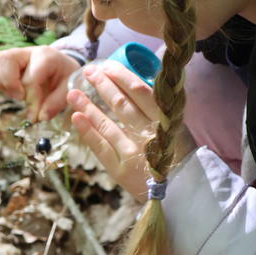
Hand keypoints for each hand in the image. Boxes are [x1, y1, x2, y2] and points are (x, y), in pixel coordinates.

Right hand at [0, 46, 79, 121]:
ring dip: (2, 84)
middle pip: (6, 62)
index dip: (32, 100)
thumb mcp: (68, 89)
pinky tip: (8, 88)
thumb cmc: (63, 77)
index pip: (32, 78)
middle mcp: (26, 51)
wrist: (60, 66)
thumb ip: (55, 104)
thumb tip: (40, 117)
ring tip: (17, 93)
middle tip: (22, 98)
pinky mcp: (0, 60)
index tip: (36, 116)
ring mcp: (11, 53)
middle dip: (12, 86)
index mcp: (46, 56)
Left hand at [67, 61, 195, 200]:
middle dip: (102, 85)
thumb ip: (156, 109)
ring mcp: (134, 153)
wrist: (182, 189)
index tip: (107, 66)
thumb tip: (130, 84)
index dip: (121, 76)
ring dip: (88, 105)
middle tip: (88, 71)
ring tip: (73, 93)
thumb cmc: (176, 152)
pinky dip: (87, 131)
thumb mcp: (175, 126)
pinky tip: (76, 117)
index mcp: (165, 120)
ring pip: (107, 124)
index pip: (141, 91)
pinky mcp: (121, 169)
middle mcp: (150, 135)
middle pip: (121, 104)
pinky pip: (100, 147)